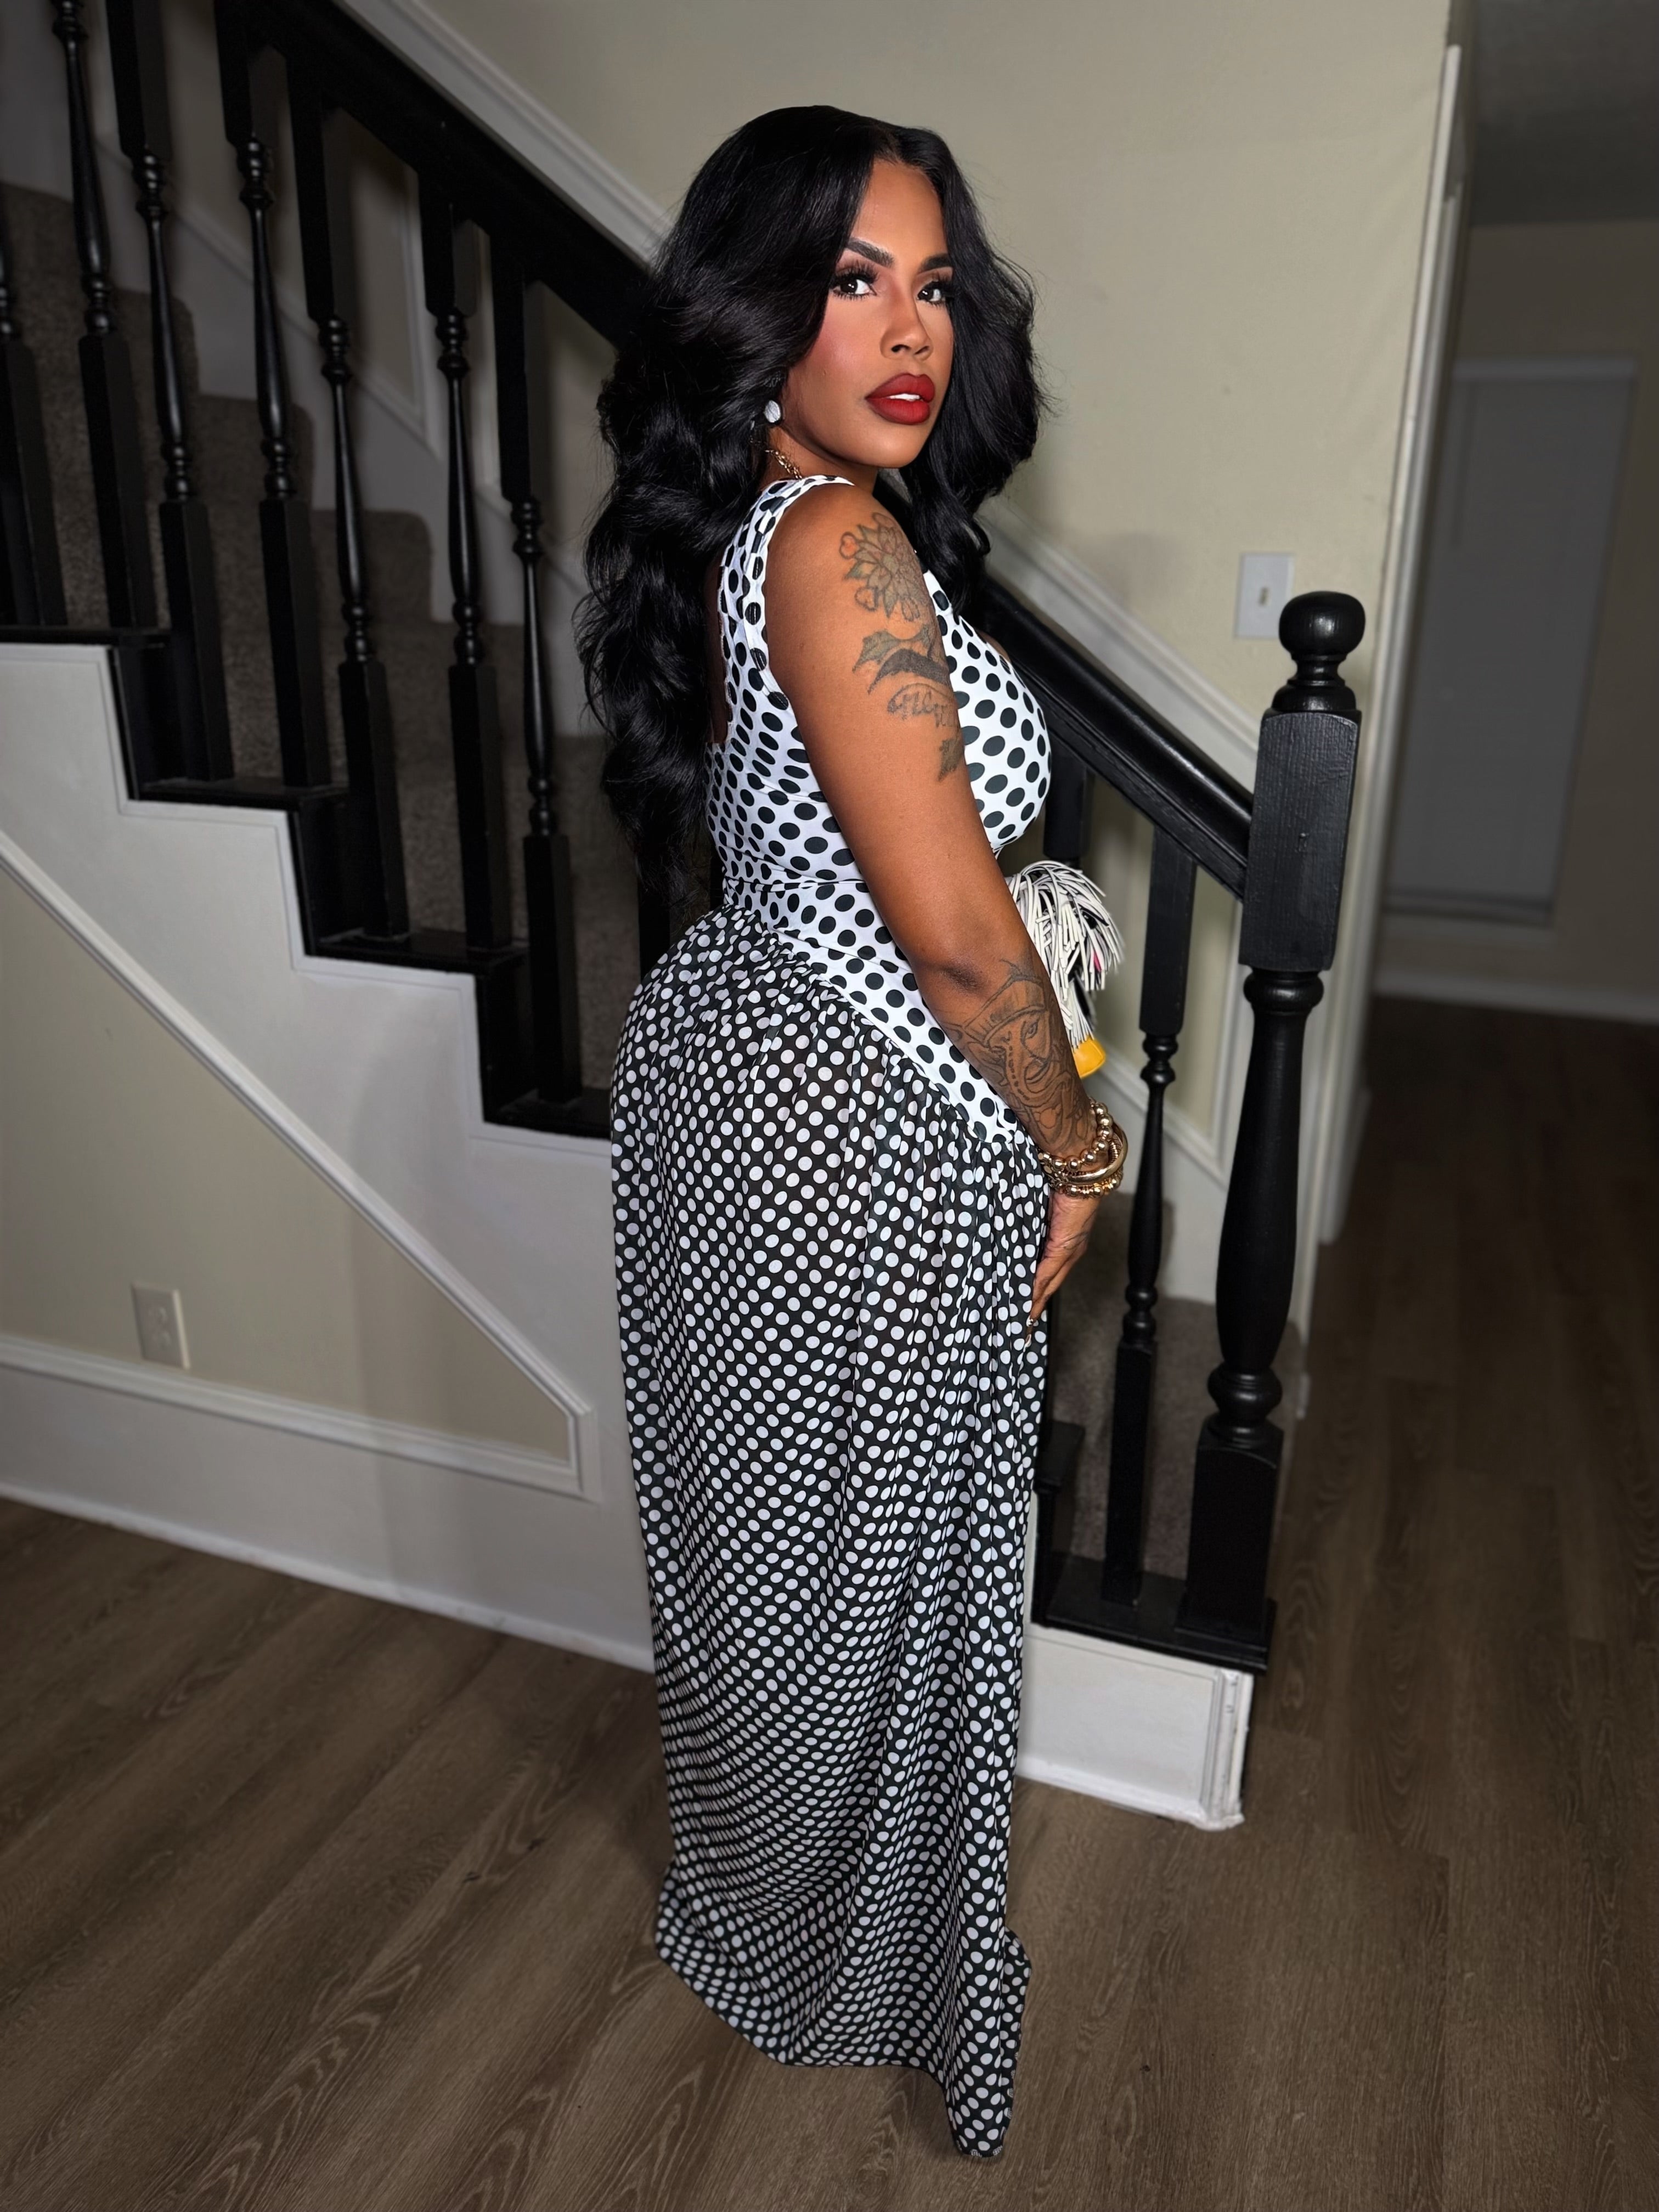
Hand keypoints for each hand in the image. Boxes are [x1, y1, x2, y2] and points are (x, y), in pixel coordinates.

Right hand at [1026, 1187, 1100, 1339]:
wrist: (1079, 1171)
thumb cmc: (1062, 1184)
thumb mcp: (1043, 1211)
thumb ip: (1032, 1227)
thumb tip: (1015, 1236)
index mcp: (1067, 1242)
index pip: (1051, 1274)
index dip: (1039, 1293)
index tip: (1027, 1308)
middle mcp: (1071, 1250)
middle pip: (1051, 1285)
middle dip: (1037, 1305)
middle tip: (1023, 1324)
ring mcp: (1069, 1250)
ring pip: (1050, 1283)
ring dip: (1035, 1301)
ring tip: (1022, 1317)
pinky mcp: (1064, 1245)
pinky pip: (1047, 1271)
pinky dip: (1036, 1287)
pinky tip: (1027, 1299)